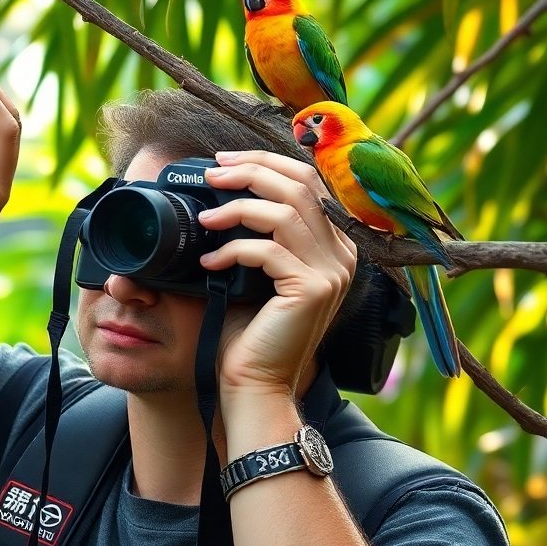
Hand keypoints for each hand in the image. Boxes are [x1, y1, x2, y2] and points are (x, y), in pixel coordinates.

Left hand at [197, 151, 356, 402]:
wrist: (255, 384)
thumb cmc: (248, 330)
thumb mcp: (256, 269)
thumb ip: (256, 230)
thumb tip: (220, 186)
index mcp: (333, 244)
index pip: (307, 181)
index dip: (264, 162)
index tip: (223, 161)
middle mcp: (342, 254)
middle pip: (299, 185)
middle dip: (250, 171)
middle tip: (211, 175)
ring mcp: (333, 271)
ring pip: (284, 211)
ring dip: (236, 207)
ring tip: (204, 219)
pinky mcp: (313, 289)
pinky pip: (267, 250)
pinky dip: (232, 250)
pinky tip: (208, 263)